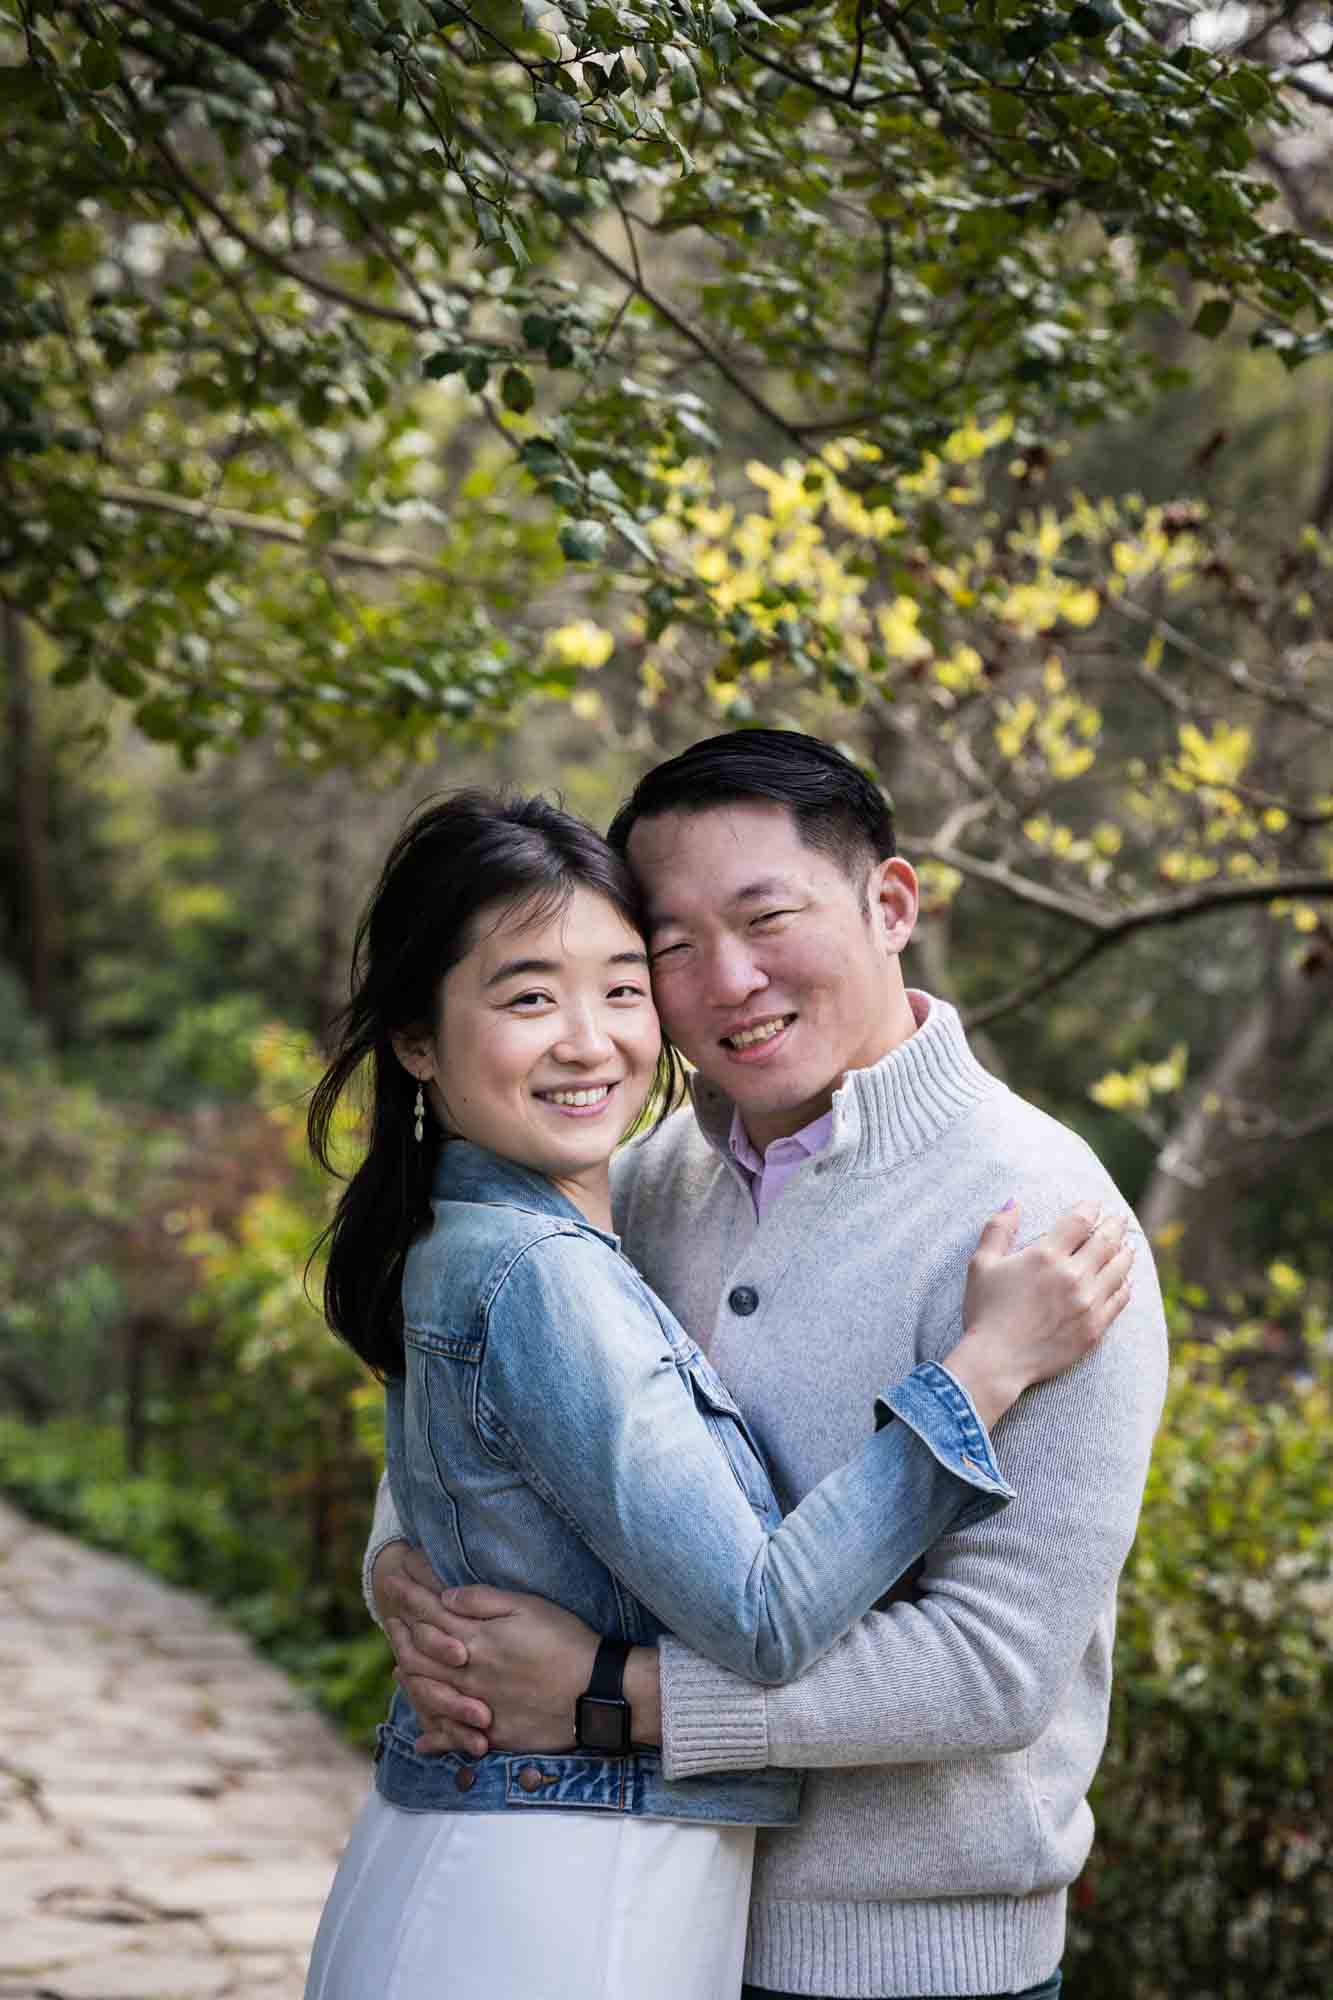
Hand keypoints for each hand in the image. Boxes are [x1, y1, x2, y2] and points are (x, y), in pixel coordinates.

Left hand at [386, 1586, 600, 1755]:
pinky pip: (453, 1735)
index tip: (393, 1579)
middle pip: (421, 1653)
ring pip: (429, 1693)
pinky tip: (423, 1736)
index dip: (409, 1596)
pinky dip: (433, 1733)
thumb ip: (484, 1601)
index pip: (431, 1613)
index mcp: (477, 1639)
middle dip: (400, 1633)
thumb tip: (447, 1596)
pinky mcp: (493, 1733)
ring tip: (397, 1666)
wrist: (595, 1692)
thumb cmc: (566, 1641)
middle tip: (388, 1618)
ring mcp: (478, 1705)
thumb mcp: (528, 1607)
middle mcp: (469, 1674)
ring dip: (410, 1677)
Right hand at [946, 1200, 1134, 1427]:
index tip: (1094, 1204)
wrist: (997, 1361)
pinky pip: (1119, 1300)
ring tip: (1128, 1246)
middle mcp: (1072, 1276)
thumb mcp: (981, 1264)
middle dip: (1114, 1225)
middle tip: (1119, 1218)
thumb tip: (1013, 1201)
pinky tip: (1126, 1281)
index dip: (1089, 1208)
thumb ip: (998, 1228)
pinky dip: (1125, 1286)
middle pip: (1105, 1241)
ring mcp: (1087, 1303)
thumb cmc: (985, 1311)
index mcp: (1046, 1255)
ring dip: (1125, 1253)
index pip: (1079, 1221)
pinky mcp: (1095, 1328)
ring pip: (1118, 1269)